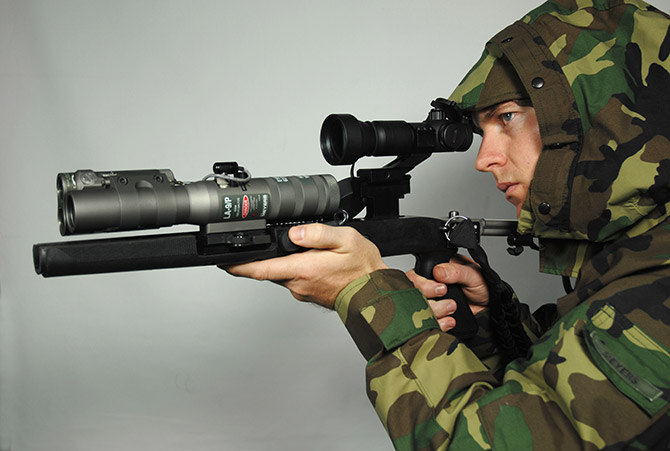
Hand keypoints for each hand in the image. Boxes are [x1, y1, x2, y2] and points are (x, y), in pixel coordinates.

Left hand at [224, 223, 387, 308]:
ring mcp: (302, 290)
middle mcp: (298, 283)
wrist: (375, 293)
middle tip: (259, 242)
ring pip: (282, 272)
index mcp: (303, 269)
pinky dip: (293, 267)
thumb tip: (296, 232)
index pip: (261, 269)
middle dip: (261, 257)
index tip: (223, 261)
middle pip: (269, 268)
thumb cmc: (362, 269)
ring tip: (293, 246)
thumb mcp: (345, 240)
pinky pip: (293, 278)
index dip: (239, 265)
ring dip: (280, 261)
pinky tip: (306, 257)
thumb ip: (319, 233)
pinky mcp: (308, 293)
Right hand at [406, 255, 487, 331]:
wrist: (490, 307)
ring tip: (452, 308)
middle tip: (444, 294)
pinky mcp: (436, 316)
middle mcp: (430, 285)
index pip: (417, 275)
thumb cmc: (483, 286)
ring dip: (434, 310)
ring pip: (419, 309)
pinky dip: (438, 323)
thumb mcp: (473, 274)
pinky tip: (450, 320)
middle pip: (413, 292)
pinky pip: (428, 322)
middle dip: (427, 296)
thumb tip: (438, 271)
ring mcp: (432, 301)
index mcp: (436, 270)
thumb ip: (456, 271)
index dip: (422, 283)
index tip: (440, 288)